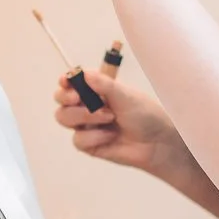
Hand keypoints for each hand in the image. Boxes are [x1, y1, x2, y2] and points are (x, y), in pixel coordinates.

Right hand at [55, 68, 187, 175]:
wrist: (157, 142)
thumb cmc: (145, 115)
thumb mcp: (126, 95)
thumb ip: (104, 85)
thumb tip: (84, 74)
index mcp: (96, 90)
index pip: (72, 82)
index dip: (65, 81)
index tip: (67, 80)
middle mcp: (88, 106)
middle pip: (61, 100)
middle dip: (67, 98)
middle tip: (79, 98)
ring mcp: (86, 125)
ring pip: (64, 118)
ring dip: (85, 116)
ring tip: (108, 118)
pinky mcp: (88, 144)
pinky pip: (78, 139)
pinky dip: (94, 136)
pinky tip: (111, 136)